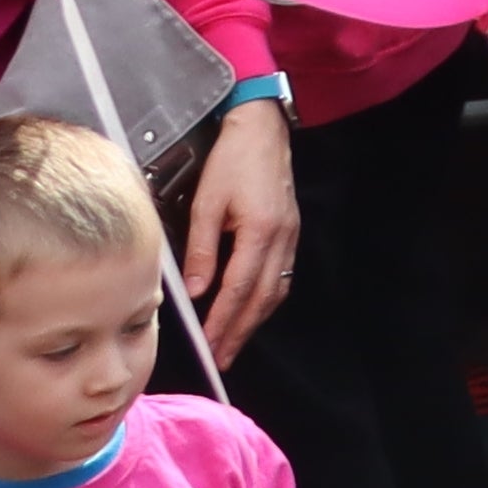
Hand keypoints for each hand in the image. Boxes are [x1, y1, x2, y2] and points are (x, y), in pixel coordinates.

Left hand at [178, 99, 297, 356]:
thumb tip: (196, 291)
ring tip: (234, 342)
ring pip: (276, 289)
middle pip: (263, 297)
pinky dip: (266, 299)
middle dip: (241, 331)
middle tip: (222, 358)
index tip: (210, 346)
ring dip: (255, 320)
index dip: (224, 321)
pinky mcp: (291, 231)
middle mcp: (282, 238)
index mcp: (261, 231)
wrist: (263, 129)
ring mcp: (291, 235)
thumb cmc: (232, 161)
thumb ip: (201, 249)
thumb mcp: (207, 202)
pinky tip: (251, 309)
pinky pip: (282, 275)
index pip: (239, 289)